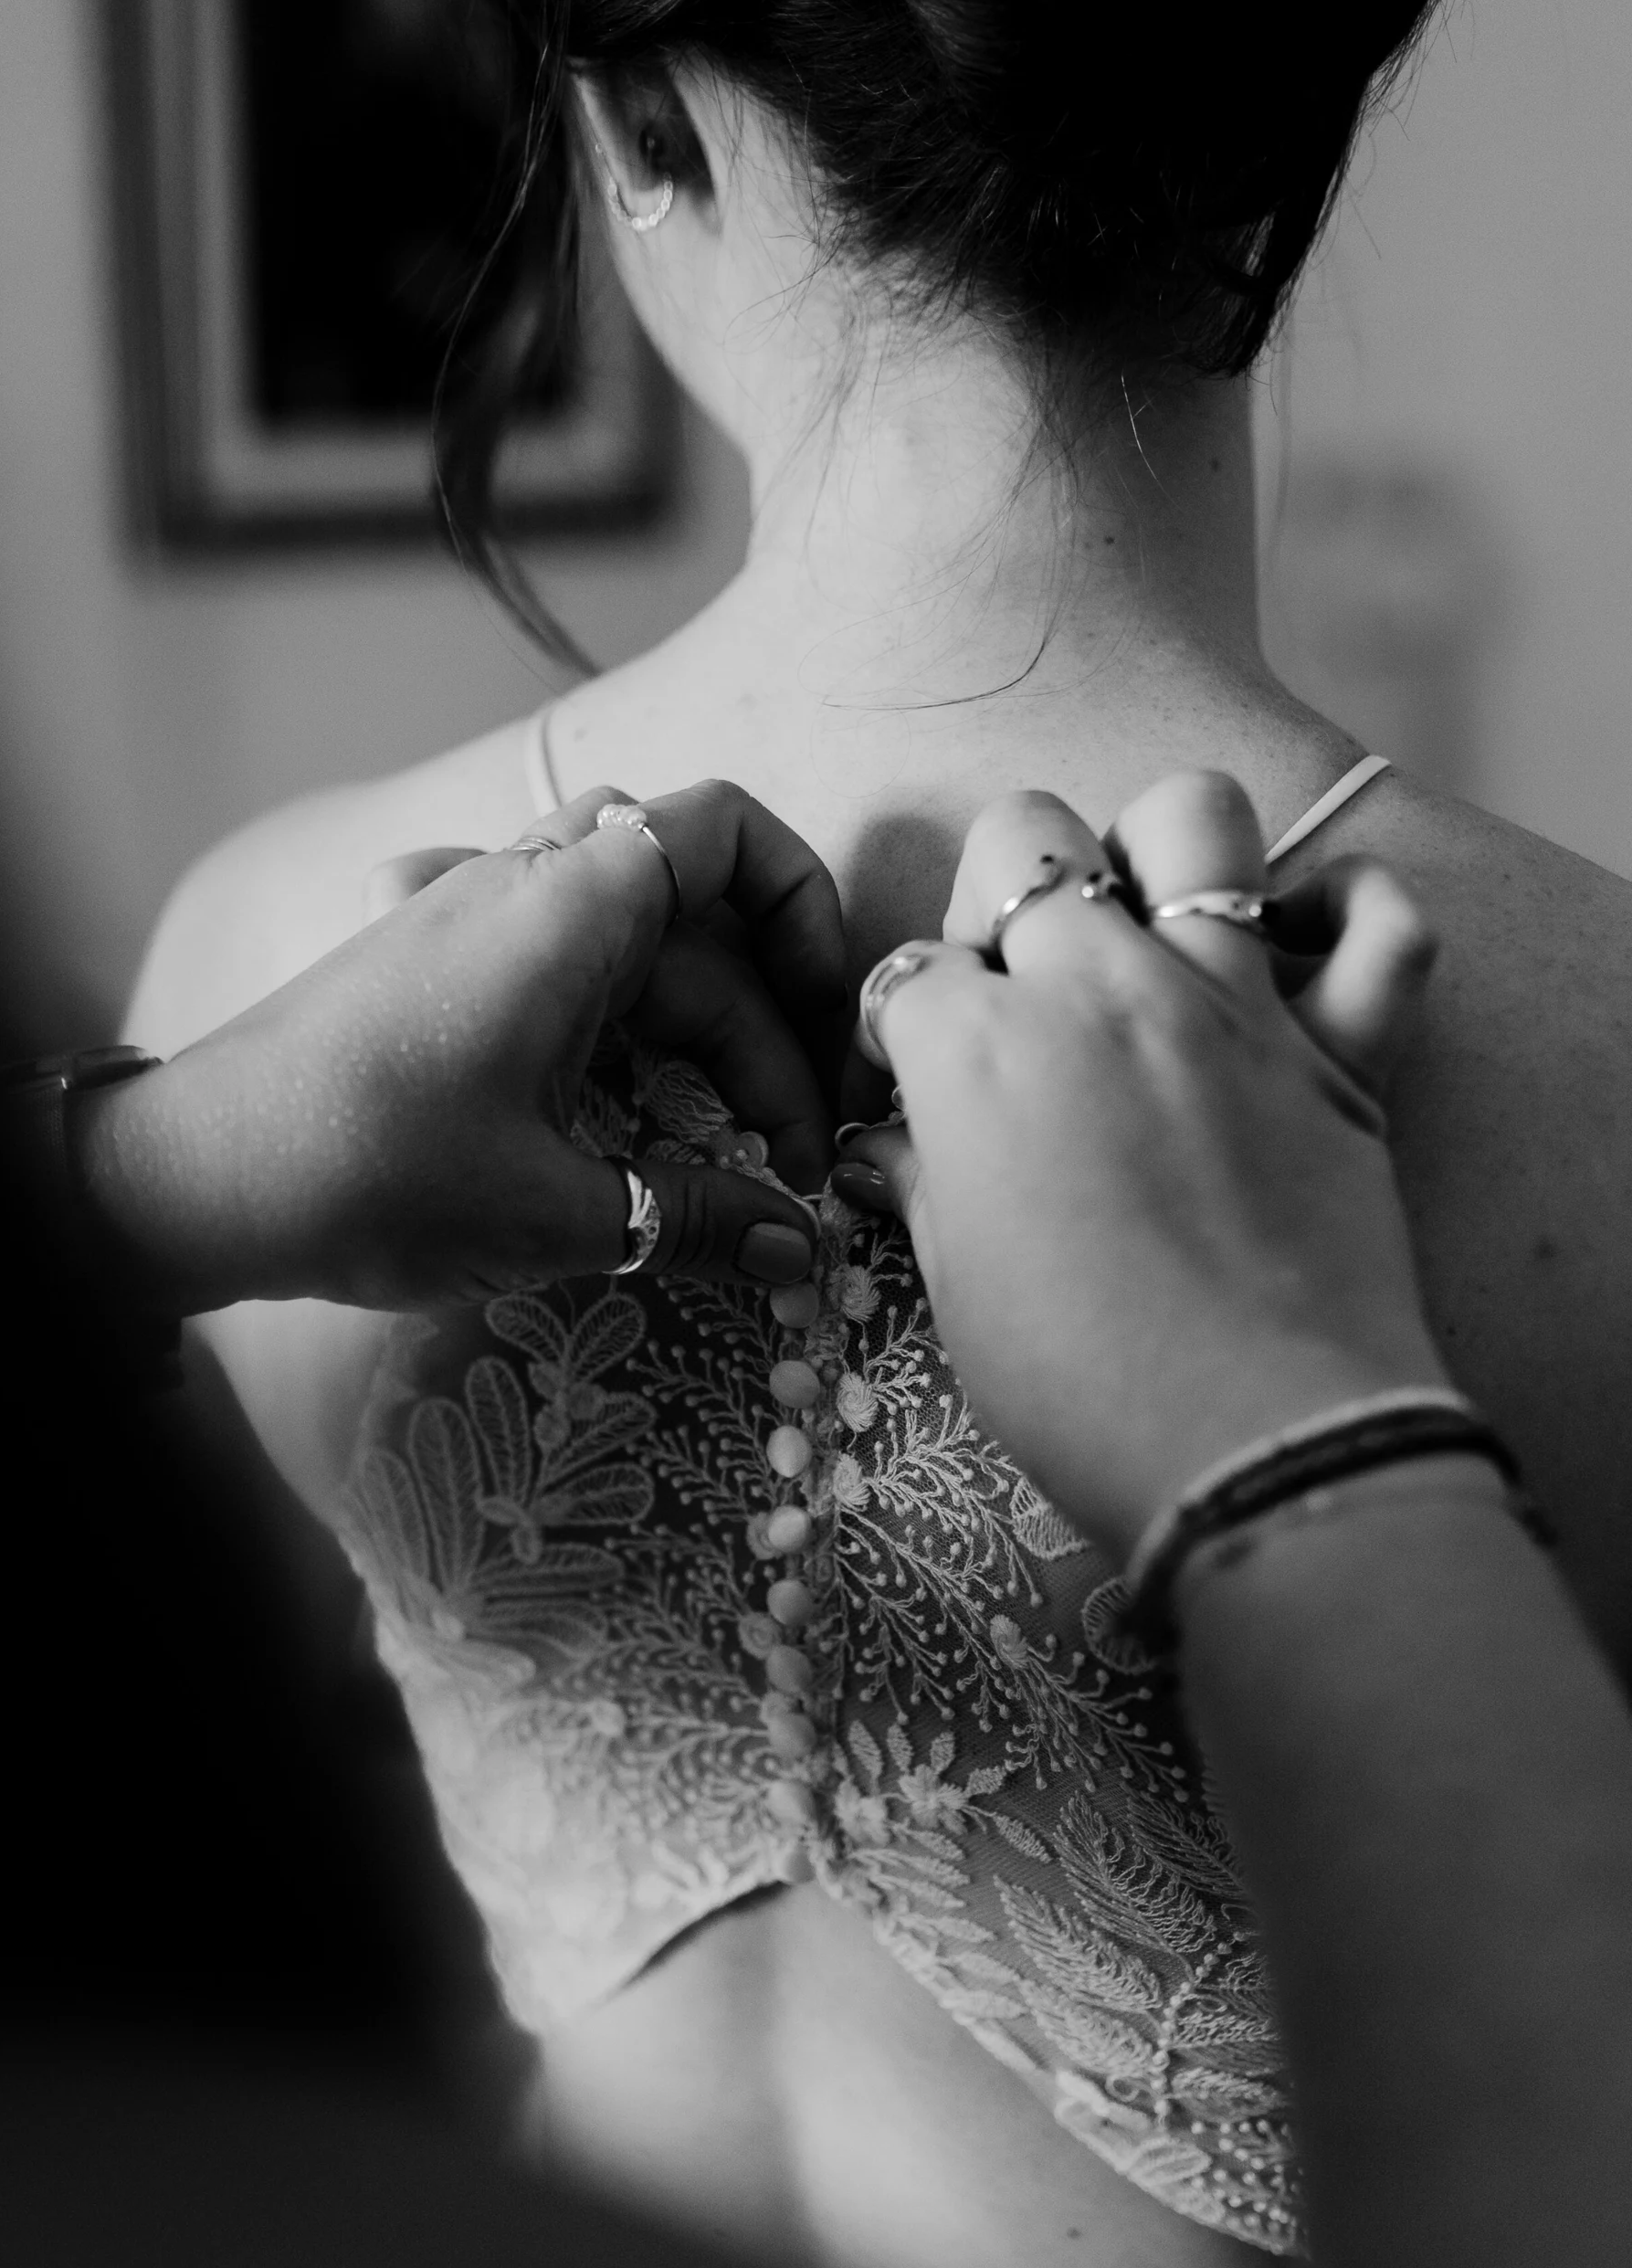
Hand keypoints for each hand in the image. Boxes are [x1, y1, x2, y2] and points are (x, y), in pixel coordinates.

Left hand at [77, 780, 844, 1313]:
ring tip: (709, 1148)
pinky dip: (595, 1021)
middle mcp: (521, 886)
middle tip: (785, 1160)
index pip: (728, 830)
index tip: (827, 1019)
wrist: (189, 1177)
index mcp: (570, 906)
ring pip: (622, 946)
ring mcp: (462, 919)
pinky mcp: (420, 967)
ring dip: (682, 1037)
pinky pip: (541, 961)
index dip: (805, 907)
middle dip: (757, 1033)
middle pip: (691, 925)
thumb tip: (805, 1248)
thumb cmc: (372, 1169)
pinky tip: (593, 1093)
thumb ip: (697, 1219)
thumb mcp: (556, 1212)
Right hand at [833, 770, 1444, 1562]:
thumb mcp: (958, 1287)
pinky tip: (1307, 940)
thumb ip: (922, 1185)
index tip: (910, 1091)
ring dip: (1157, 849)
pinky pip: (1382, 922)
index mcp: (979, 1049)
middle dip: (998, 893)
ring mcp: (1230, 1004)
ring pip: (1192, 818)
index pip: (906, 974)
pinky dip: (1353, 910)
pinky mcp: (1344, 1050)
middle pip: (1024, 839)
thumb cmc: (1083, 1389)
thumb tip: (885, 1149)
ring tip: (1146, 921)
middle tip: (1014, 987)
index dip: (897, 1030)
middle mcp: (1098, 989)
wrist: (1259, 1449)